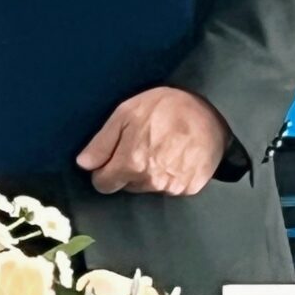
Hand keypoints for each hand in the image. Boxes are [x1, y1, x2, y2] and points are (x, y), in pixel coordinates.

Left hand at [76, 88, 231, 195]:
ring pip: (148, 187)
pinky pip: (170, 188)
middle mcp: (151, 180)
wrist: (210, 111)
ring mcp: (173, 187)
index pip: (104, 184)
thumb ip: (102, 143)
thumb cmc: (166, 107)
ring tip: (160, 148)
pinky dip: (170, 175)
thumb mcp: (126, 114)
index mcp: (131, 164)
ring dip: (149, 173)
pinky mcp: (190, 188)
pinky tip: (176, 156)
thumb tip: (84, 164)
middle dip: (127, 170)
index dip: (103, 171)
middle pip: (126, 186)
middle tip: (141, 145)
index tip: (110, 159)